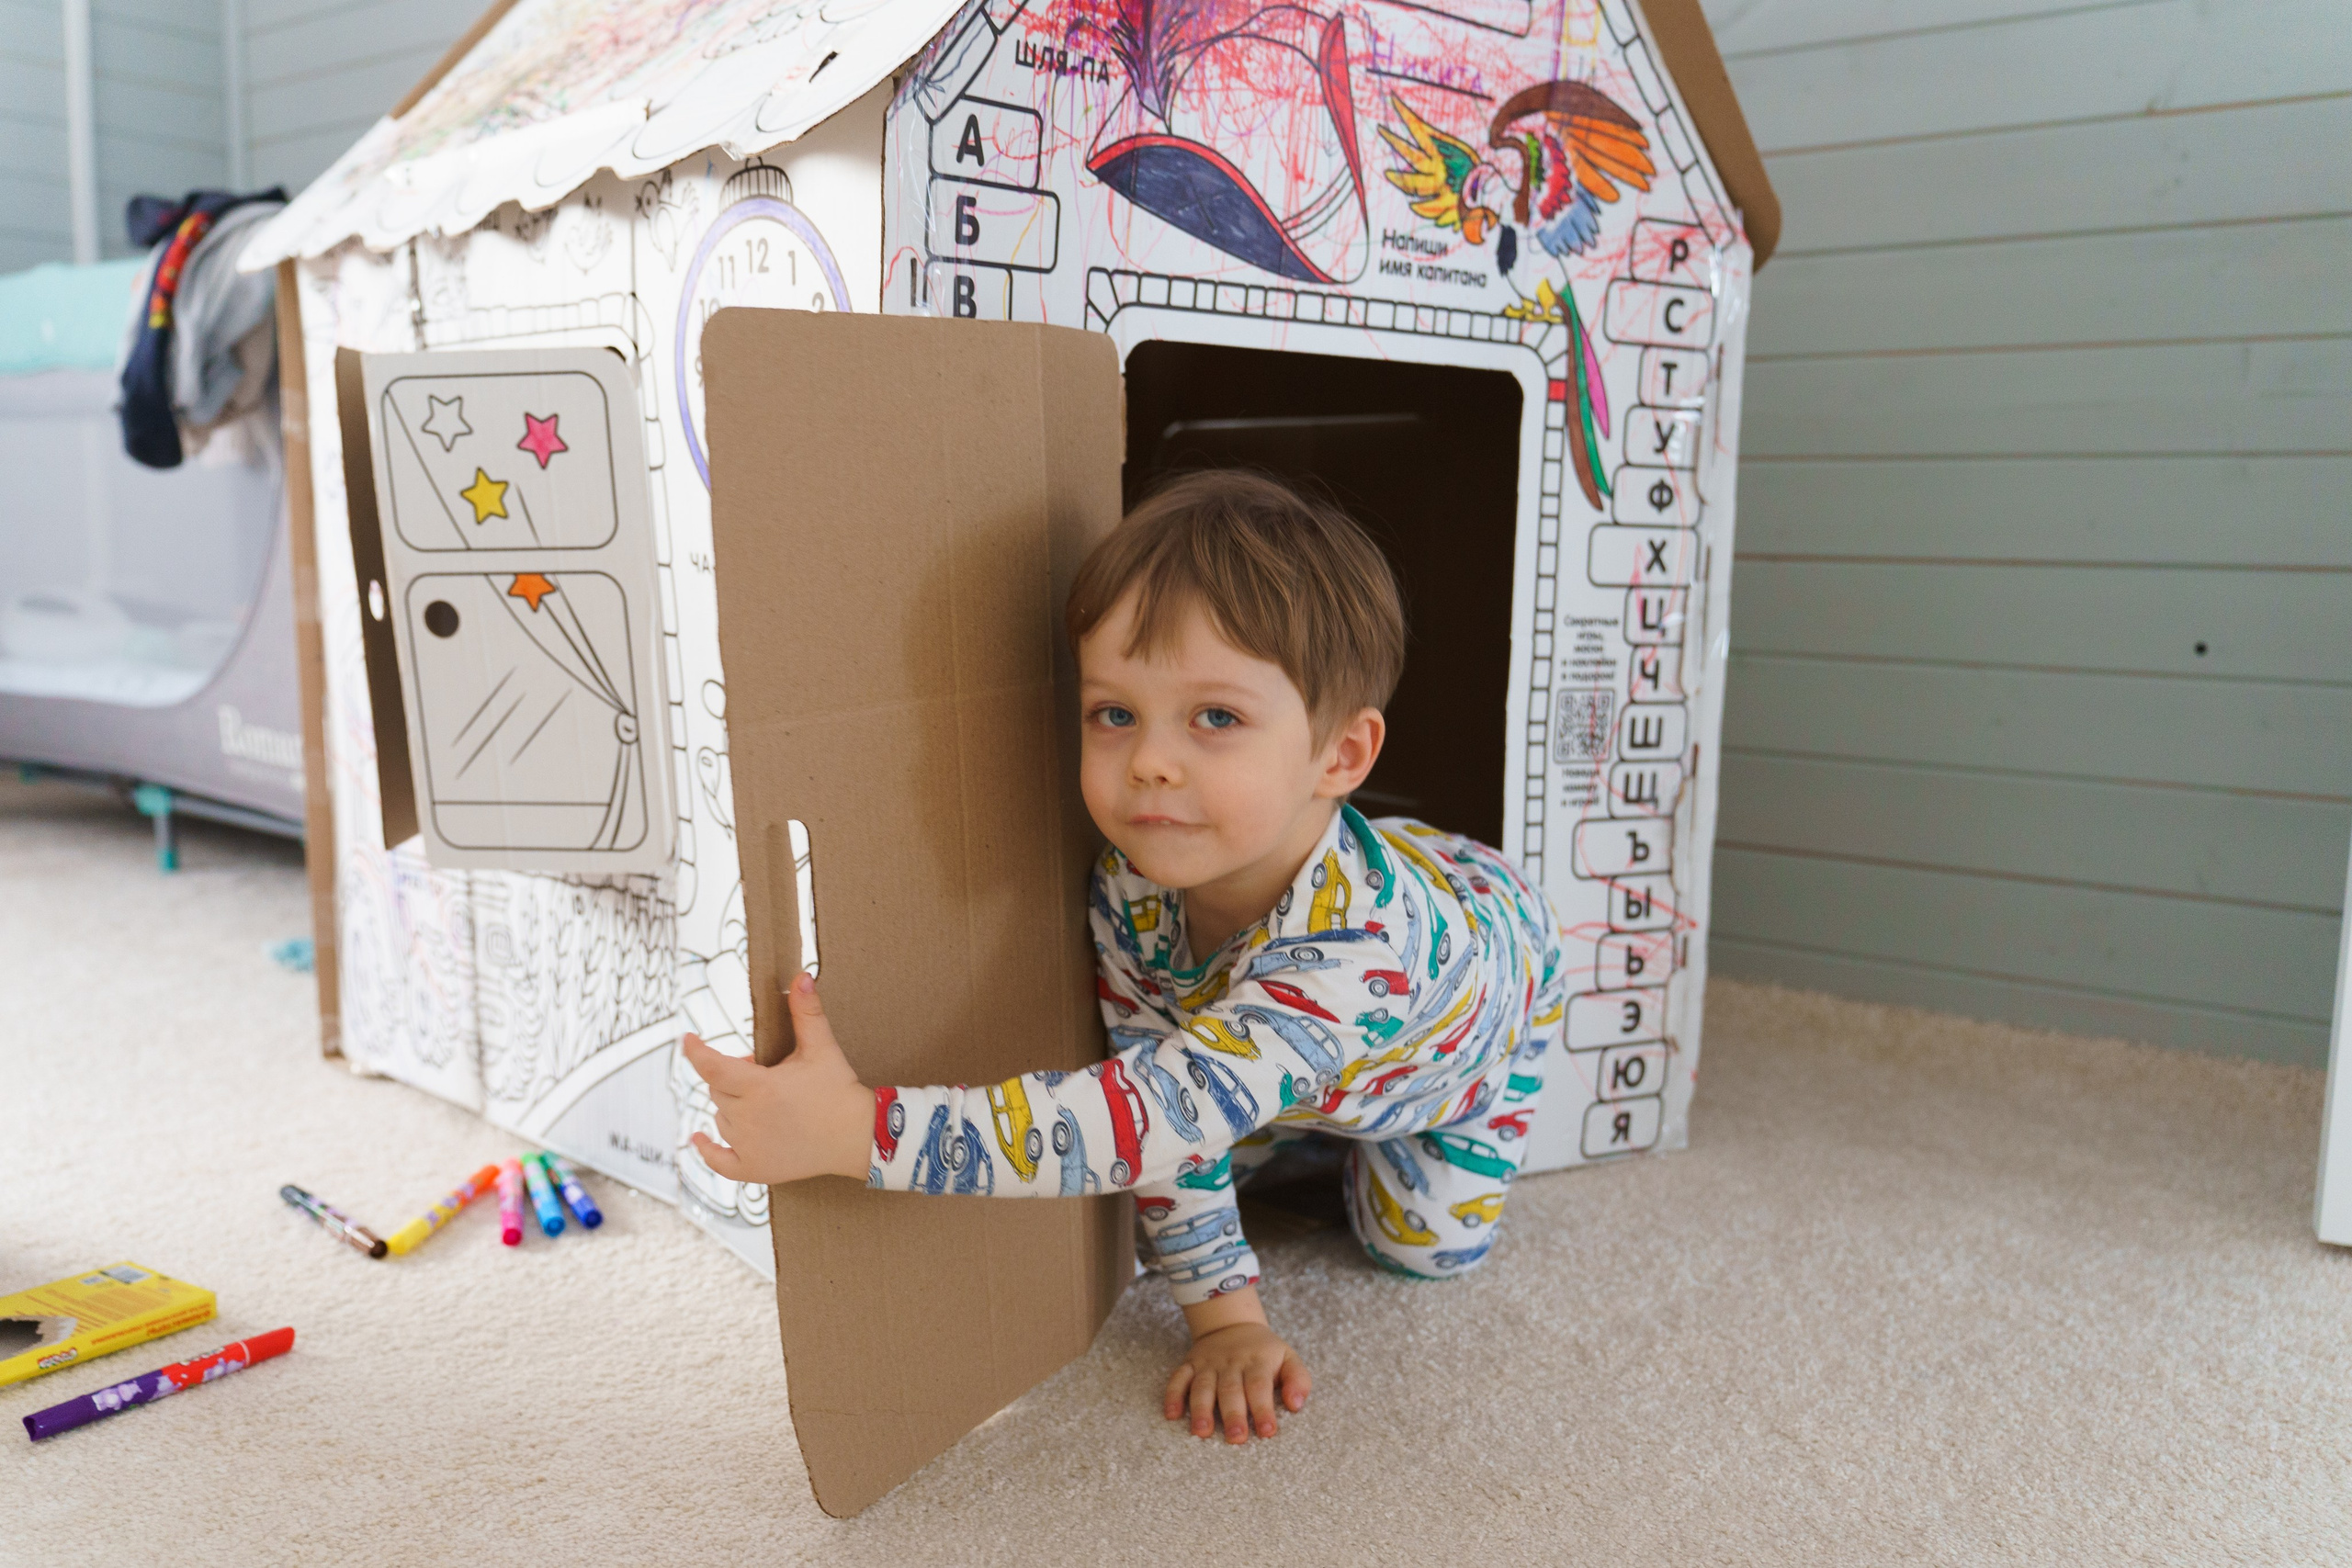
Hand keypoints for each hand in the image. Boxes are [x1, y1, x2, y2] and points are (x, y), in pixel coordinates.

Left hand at [683, 972, 873, 1184]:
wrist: (860, 1137)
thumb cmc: (839, 1090)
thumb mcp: (822, 1048)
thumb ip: (806, 1012)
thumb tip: (801, 975)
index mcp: (760, 1089)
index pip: (712, 1067)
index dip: (696, 1051)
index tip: (687, 1039)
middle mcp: (748, 1119)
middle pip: (719, 1091)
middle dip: (733, 1078)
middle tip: (766, 1073)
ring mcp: (750, 1147)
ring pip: (721, 1119)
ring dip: (731, 1107)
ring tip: (763, 1102)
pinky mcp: (755, 1169)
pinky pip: (719, 1161)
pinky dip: (707, 1150)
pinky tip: (697, 1138)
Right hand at [1164, 1320, 1310, 1443]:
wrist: (1233, 1324)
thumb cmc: (1265, 1353)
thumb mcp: (1288, 1358)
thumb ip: (1298, 1380)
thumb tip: (1296, 1405)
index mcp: (1258, 1361)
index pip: (1260, 1386)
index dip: (1263, 1409)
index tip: (1267, 1431)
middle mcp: (1232, 1362)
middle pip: (1231, 1389)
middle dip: (1233, 1414)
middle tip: (1236, 1438)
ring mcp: (1208, 1363)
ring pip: (1203, 1385)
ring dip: (1201, 1408)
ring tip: (1201, 1431)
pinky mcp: (1190, 1364)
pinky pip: (1178, 1378)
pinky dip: (1173, 1394)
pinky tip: (1171, 1414)